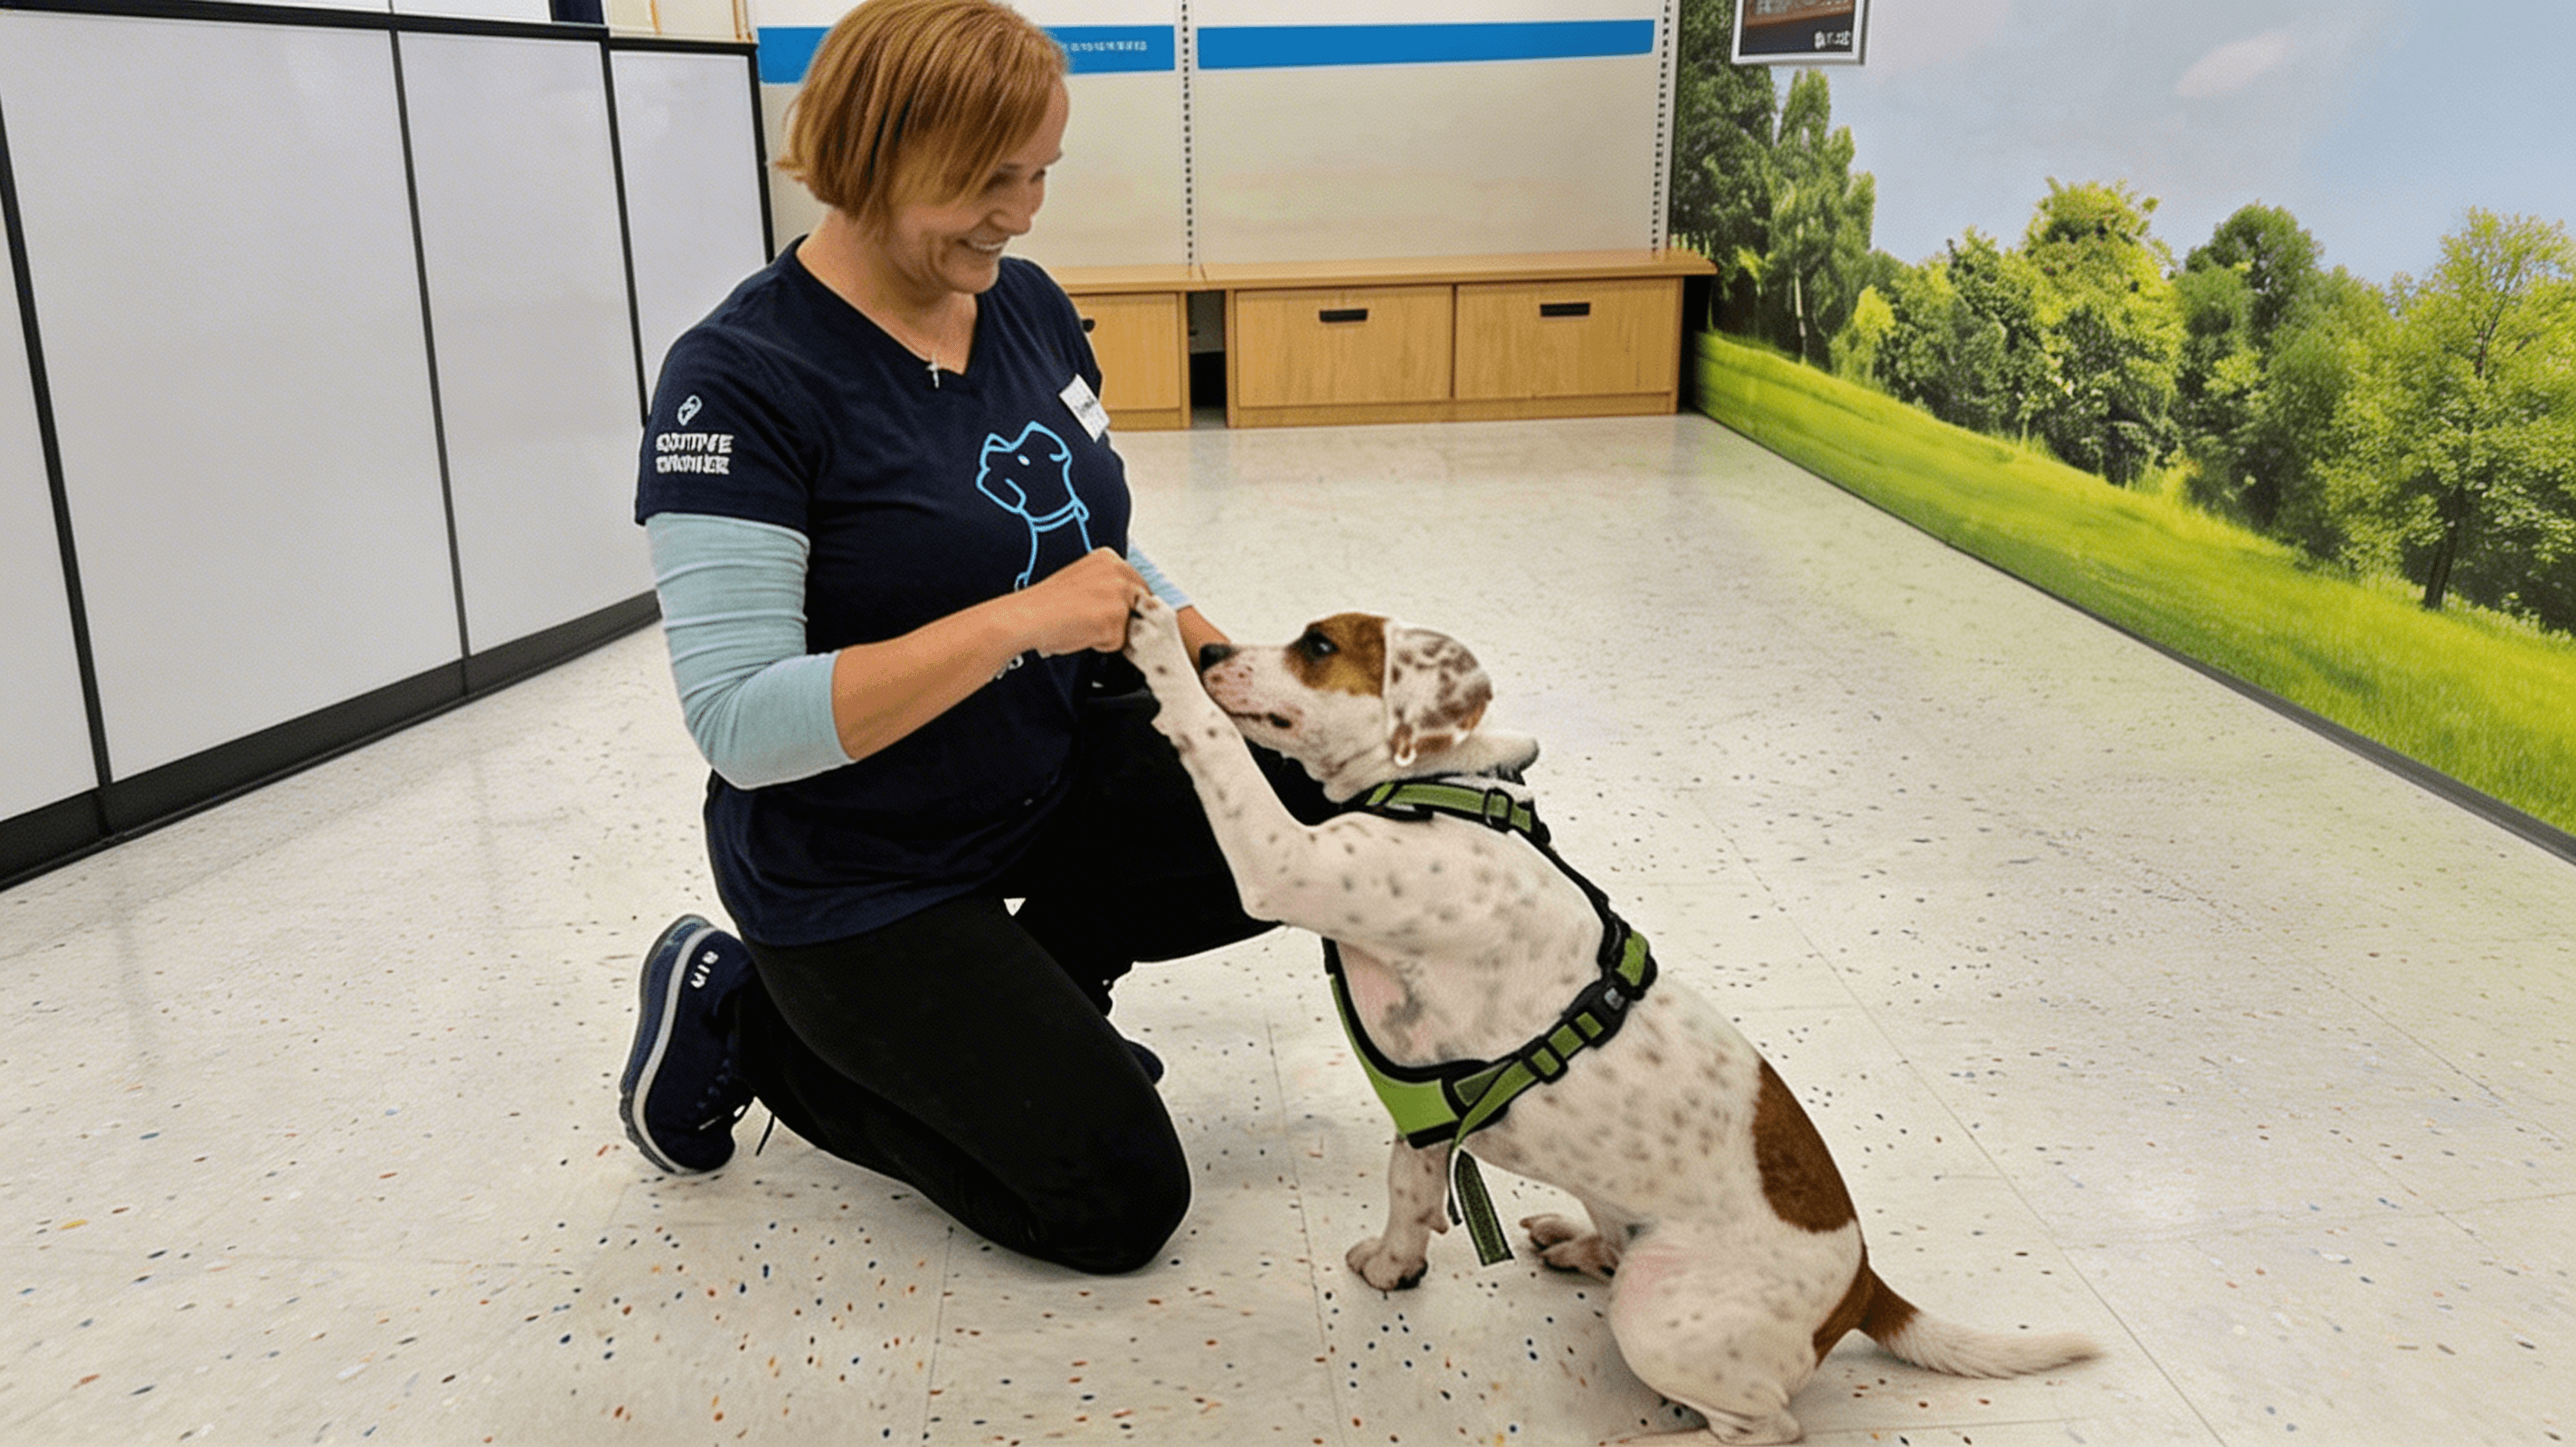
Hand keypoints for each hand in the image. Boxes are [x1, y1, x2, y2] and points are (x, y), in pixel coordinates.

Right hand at [1016, 548, 1145, 656]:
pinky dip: (1102, 645)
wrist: (1027, 617)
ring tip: (1083, 624)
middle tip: (1090, 621)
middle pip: (1141, 606)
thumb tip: (1130, 608)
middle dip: (1123, 620)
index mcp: (1109, 558)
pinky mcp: (1115, 619)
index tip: (1103, 611)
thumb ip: (1109, 588)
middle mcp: (1119, 572)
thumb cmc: (1046, 604)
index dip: (1124, 606)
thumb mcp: (1083, 581)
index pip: (1138, 587)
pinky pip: (1119, 644)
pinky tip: (1081, 633)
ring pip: (1131, 626)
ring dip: (1111, 633)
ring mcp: (1119, 595)